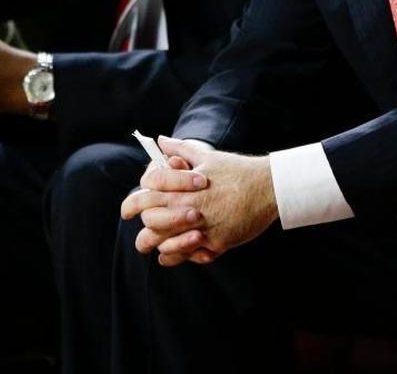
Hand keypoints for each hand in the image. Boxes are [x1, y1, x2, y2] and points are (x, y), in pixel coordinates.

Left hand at [120, 136, 278, 266]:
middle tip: (145, 226)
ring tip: (158, 243)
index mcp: (184, 186)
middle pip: (151, 222)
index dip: (132, 203)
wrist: (268, 187)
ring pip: (164, 244)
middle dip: (145, 225)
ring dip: (159, 244)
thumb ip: (181, 150)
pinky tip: (178, 250)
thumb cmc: (237, 170)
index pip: (146, 195)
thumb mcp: (208, 156)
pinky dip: (178, 255)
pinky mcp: (216, 243)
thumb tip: (161, 141)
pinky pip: (187, 256)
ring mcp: (202, 227)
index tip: (128, 210)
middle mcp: (189, 207)